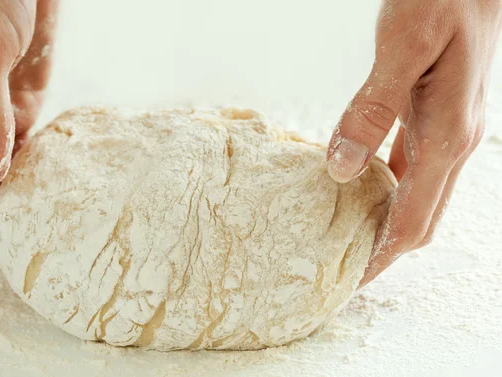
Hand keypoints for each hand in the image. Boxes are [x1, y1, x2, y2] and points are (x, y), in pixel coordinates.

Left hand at [326, 0, 501, 285]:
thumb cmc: (441, 2)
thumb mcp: (401, 51)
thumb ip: (372, 111)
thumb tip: (341, 169)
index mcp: (447, 136)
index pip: (413, 220)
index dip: (383, 256)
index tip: (353, 282)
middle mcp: (455, 143)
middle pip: (419, 219)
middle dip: (384, 251)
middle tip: (342, 270)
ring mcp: (451, 133)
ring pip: (418, 198)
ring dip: (386, 224)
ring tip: (347, 239)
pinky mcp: (440, 119)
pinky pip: (414, 170)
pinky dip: (389, 191)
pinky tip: (360, 189)